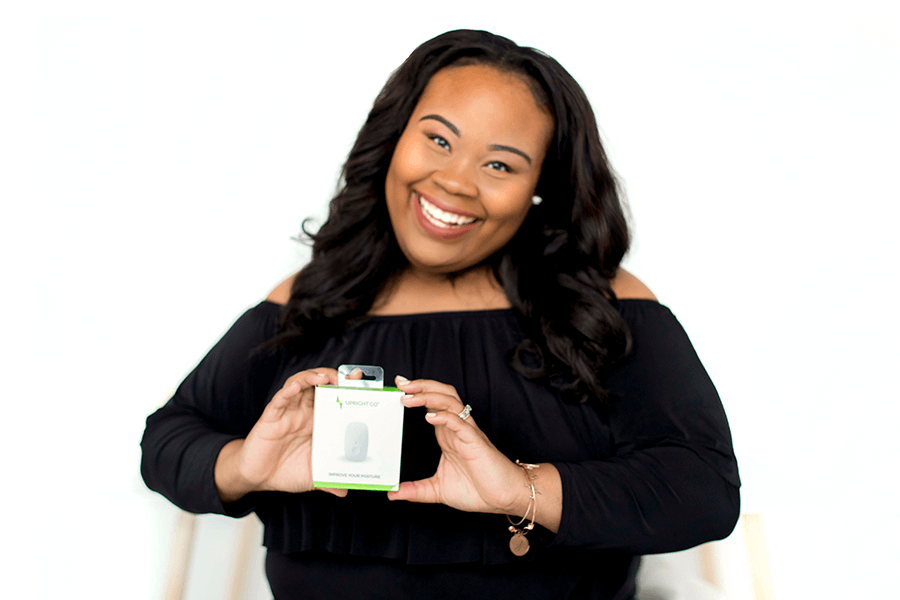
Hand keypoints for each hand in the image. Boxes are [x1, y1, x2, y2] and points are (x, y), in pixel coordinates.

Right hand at [219, 368, 354, 499]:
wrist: (258, 477)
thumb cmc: (286, 470)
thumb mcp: (313, 476)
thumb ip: (329, 481)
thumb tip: (346, 491)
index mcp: (317, 421)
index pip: (334, 398)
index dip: (346, 387)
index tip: (360, 381)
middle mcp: (303, 412)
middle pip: (319, 384)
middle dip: (334, 377)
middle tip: (348, 377)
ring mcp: (287, 412)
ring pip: (300, 385)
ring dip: (313, 377)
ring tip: (327, 377)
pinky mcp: (271, 417)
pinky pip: (280, 400)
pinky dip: (288, 391)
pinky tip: (297, 386)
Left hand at [386, 376, 528, 515]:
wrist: (503, 498)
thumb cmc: (478, 489)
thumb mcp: (437, 490)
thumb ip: (415, 490)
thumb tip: (393, 494)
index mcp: (446, 435)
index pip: (430, 405)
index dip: (416, 393)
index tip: (398, 387)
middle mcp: (456, 428)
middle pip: (440, 394)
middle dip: (421, 386)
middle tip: (401, 383)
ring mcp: (466, 432)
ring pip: (450, 402)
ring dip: (428, 395)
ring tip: (410, 396)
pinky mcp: (475, 442)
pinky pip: (460, 423)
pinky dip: (445, 417)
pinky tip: (430, 417)